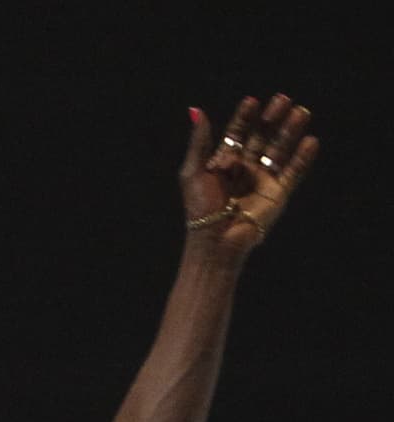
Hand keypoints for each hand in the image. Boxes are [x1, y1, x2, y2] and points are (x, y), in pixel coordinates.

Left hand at [182, 94, 317, 252]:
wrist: (215, 240)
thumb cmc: (200, 209)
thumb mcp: (193, 172)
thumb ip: (199, 142)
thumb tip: (196, 109)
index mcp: (225, 163)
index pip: (238, 133)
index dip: (245, 118)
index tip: (252, 102)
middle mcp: (246, 169)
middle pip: (262, 137)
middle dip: (272, 118)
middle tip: (283, 99)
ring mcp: (263, 181)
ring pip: (280, 150)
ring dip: (290, 131)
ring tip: (301, 112)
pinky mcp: (277, 194)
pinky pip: (293, 173)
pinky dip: (302, 158)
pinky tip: (310, 141)